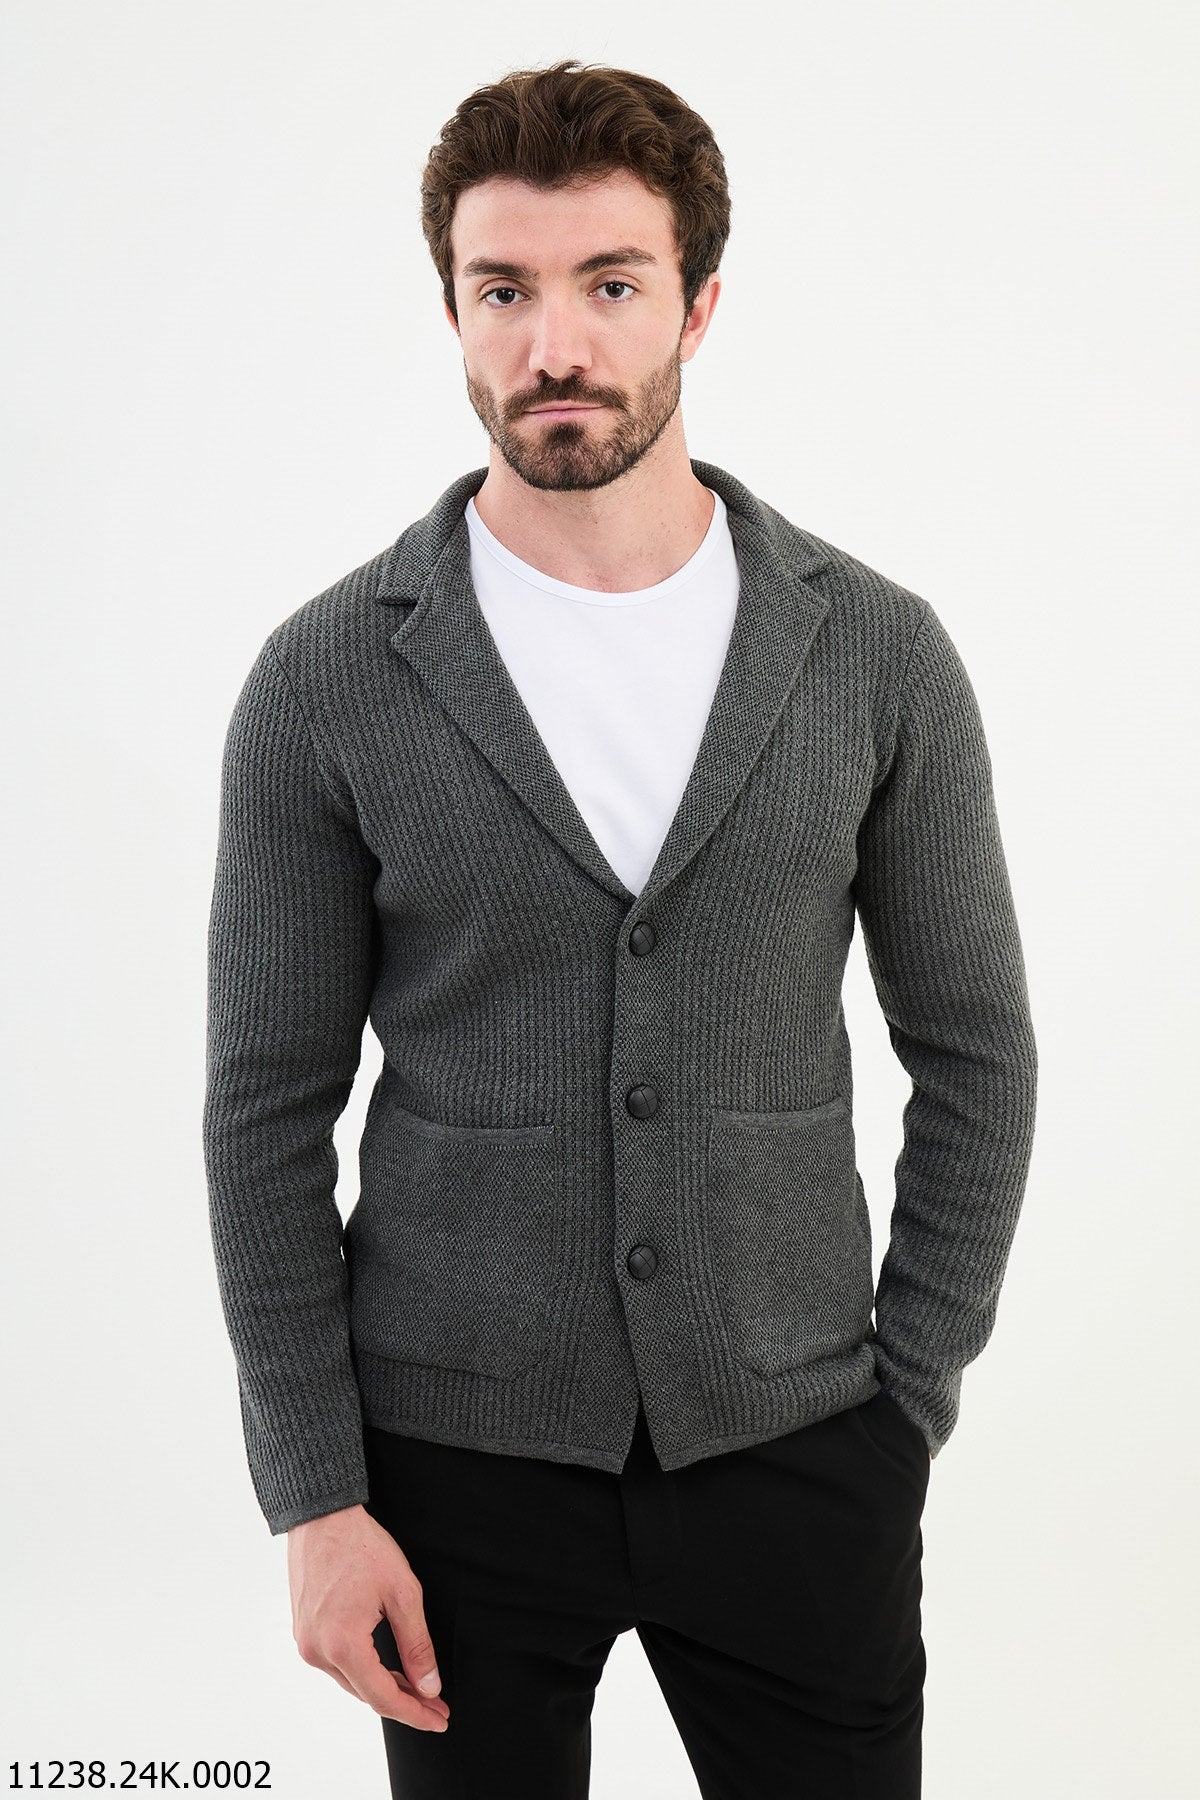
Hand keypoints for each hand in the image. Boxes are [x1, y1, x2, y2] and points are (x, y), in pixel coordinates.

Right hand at [287, 1503, 449, 1731]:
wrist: (322, 1516)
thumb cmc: (362, 1547)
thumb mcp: (402, 1593)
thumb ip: (417, 1644)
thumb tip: (429, 1687)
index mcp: (343, 1645)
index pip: (383, 1698)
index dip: (415, 1713)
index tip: (440, 1719)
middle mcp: (318, 1651)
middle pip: (366, 1693)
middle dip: (403, 1702)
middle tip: (435, 1704)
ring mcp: (306, 1642)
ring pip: (351, 1680)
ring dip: (382, 1686)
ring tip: (415, 1686)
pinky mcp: (303, 1631)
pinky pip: (336, 1663)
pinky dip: (362, 1669)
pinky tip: (384, 1665)